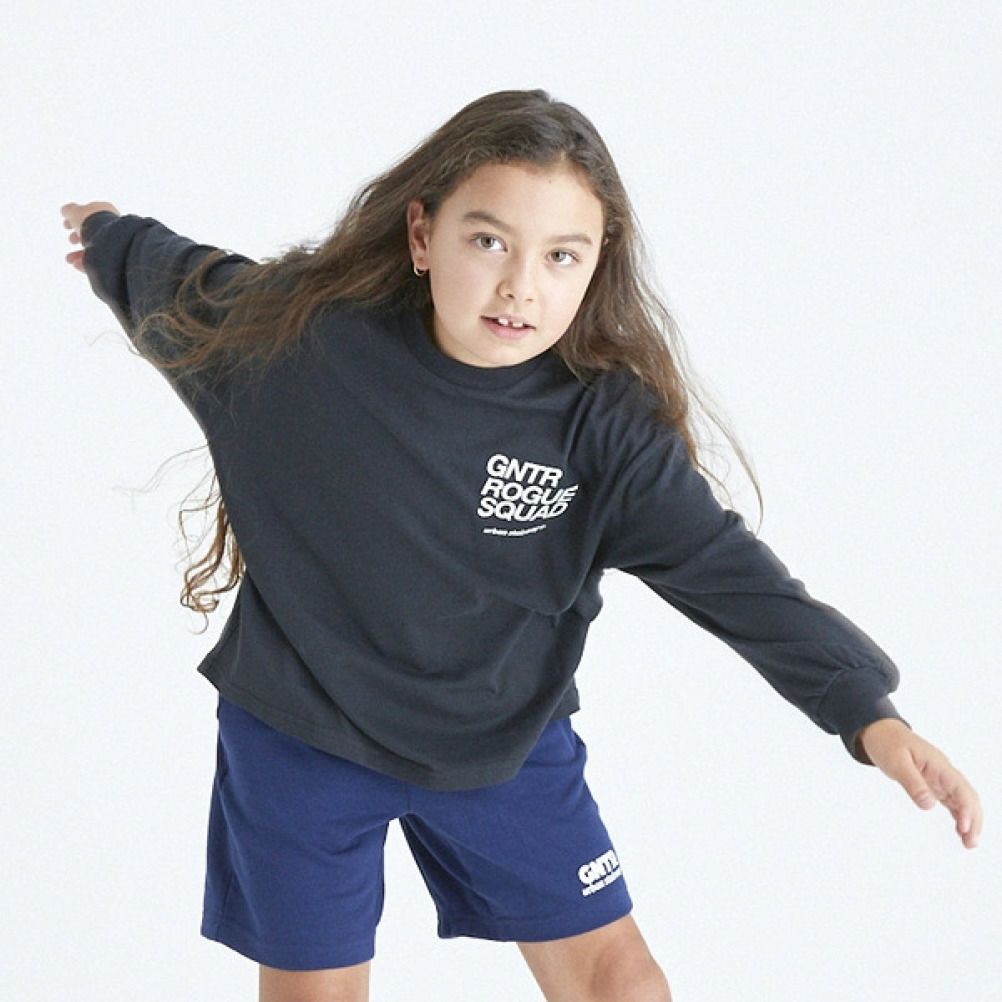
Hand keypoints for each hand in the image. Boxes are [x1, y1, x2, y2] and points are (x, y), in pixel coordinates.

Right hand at [61, 201, 119, 272]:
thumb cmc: (92, 222)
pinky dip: (86, 263)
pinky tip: (76, 265)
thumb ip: (69, 210)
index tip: (65, 226)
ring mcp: (115, 243)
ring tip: (69, 260)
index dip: (74, 220)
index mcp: (105, 211)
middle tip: (71, 240)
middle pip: (91, 232)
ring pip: (94, 249)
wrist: (110, 242)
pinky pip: (99, 261)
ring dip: (78, 254)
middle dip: (77, 238)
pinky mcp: (115, 259)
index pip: (89, 214)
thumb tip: (65, 211)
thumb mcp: (75, 212)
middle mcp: (112, 227)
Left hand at [858, 718, 982, 848]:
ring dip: (968, 821)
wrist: (879, 731)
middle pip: (967, 797)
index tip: (965, 828)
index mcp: (938, 765)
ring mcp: (940, 778)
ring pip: (962, 801)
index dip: (966, 809)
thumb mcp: (896, 762)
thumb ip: (912, 783)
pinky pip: (951, 801)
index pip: (960, 789)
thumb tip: (929, 805)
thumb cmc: (887, 743)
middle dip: (973, 820)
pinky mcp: (933, 784)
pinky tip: (960, 830)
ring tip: (969, 844)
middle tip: (971, 843)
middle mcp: (944, 772)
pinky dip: (958, 815)